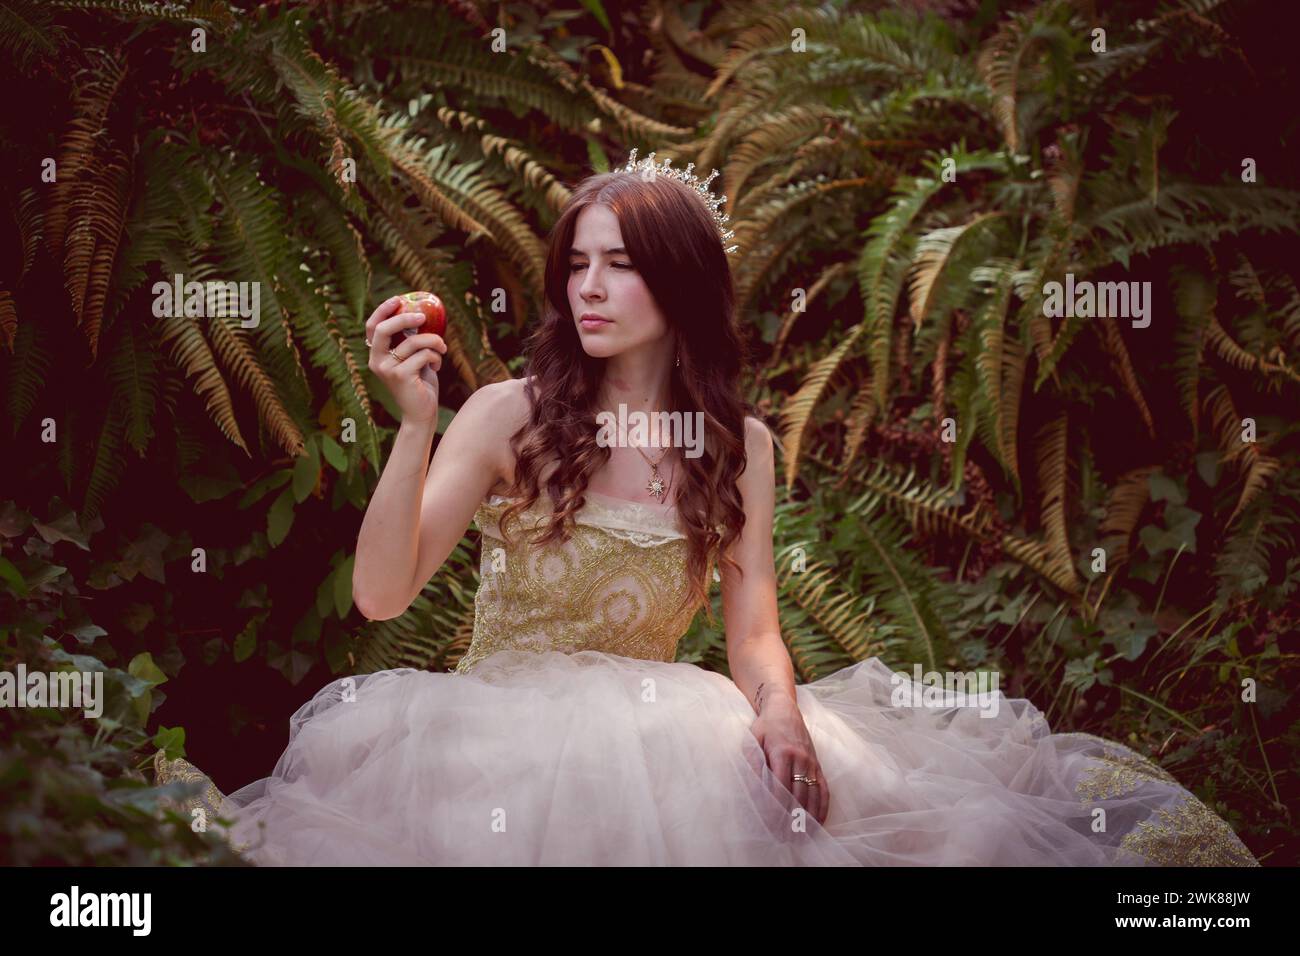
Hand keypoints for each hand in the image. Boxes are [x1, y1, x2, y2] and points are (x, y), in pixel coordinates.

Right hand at [364, 294, 445, 423]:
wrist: (421, 413)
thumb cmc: (419, 384)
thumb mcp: (413, 358)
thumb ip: (410, 341)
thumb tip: (420, 314)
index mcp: (376, 355)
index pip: (372, 327)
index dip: (382, 310)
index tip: (398, 298)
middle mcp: (376, 361)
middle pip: (383, 329)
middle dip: (404, 318)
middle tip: (423, 316)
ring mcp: (387, 370)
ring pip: (412, 342)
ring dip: (433, 341)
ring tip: (442, 349)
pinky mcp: (400, 377)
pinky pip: (423, 355)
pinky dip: (436, 356)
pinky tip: (438, 365)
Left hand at [750, 693, 829, 825]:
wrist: (784, 709)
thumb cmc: (765, 726)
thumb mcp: (753, 739)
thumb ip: (753, 761)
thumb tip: (753, 786)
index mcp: (783, 752)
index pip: (780, 785)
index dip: (776, 806)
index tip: (771, 823)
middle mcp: (801, 758)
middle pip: (798, 794)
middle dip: (791, 816)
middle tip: (784, 836)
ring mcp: (812, 762)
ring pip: (812, 794)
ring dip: (807, 816)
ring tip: (801, 835)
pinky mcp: (818, 765)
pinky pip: (824, 789)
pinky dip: (822, 807)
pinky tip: (818, 821)